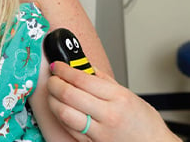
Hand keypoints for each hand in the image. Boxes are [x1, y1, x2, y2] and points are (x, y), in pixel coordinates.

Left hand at [47, 61, 181, 141]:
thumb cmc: (144, 121)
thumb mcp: (127, 93)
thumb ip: (103, 79)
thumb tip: (84, 68)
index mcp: (117, 97)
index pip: (82, 79)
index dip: (64, 70)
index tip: (57, 66)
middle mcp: (107, 114)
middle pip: (69, 95)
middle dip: (54, 83)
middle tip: (52, 78)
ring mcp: (99, 131)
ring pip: (64, 113)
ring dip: (53, 100)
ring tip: (53, 93)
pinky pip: (69, 128)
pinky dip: (60, 115)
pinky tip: (61, 108)